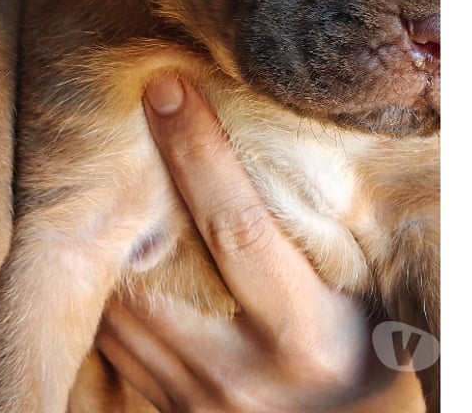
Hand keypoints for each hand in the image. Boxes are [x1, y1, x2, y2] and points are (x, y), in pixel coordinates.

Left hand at [96, 76, 424, 411]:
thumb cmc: (362, 345)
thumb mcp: (360, 290)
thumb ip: (316, 229)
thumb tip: (271, 127)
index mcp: (308, 337)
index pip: (237, 226)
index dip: (196, 151)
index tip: (166, 90)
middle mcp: (246, 376)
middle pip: (160, 262)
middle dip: (129, 187)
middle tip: (111, 124)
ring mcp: (200, 400)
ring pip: (122, 301)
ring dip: (109, 238)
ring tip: (109, 180)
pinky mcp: (169, 411)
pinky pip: (114, 338)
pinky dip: (109, 286)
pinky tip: (117, 248)